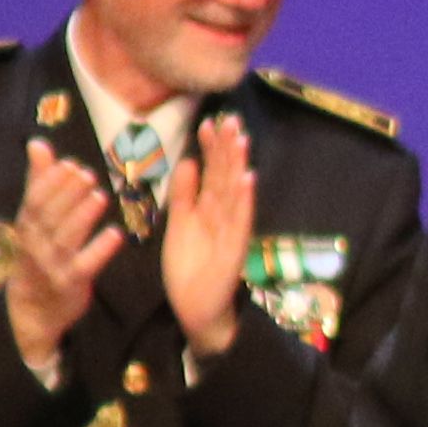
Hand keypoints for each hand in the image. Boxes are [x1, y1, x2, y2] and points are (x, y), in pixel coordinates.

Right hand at [1, 144, 123, 371]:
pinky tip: (116, 234)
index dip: (50, 182)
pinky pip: (86, 266)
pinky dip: (100, 250)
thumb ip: (39, 182)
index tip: (69, 164)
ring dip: (82, 217)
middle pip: (49, 217)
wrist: (32, 311)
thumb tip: (38, 144)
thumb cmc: (36, 255)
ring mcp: (52, 266)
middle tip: (88, 174)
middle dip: (68, 194)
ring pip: (66, 239)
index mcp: (26, 228)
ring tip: (100, 196)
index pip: (34, 201)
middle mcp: (35, 246)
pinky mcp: (71, 284)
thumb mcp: (33, 220)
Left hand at [160, 115, 256, 359]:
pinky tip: (248, 180)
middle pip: (225, 175)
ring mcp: (230, 230)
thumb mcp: (180, 224)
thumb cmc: (189, 267)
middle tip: (231, 119)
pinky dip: (244, 201)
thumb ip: (184, 194)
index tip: (209, 122)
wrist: (196, 307)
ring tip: (241, 140)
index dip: (211, 148)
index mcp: (208, 208)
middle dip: (228, 148)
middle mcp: (222, 214)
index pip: (212, 171)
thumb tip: (188, 161)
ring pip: (234, 192)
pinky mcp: (233, 249)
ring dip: (238, 166)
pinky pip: (240, 222)